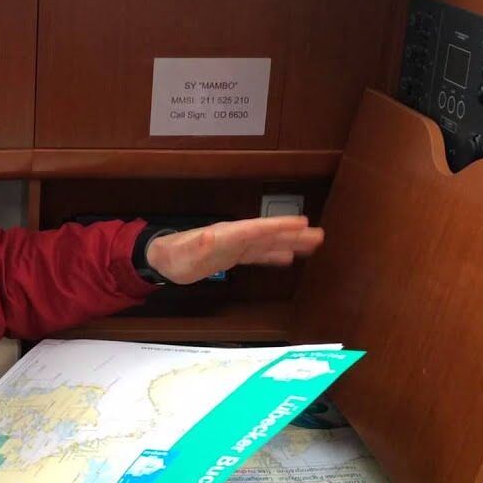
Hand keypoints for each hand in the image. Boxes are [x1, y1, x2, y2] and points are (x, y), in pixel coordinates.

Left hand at [145, 216, 323, 284]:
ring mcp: (236, 246)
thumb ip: (198, 244)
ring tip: (313, 242)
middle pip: (269, 234)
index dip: (278, 226)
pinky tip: (288, 258)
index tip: (301, 223)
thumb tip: (210, 235)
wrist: (163, 259)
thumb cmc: (173, 256)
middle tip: (318, 234)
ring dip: (289, 243)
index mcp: (227, 234)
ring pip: (268, 243)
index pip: (258, 228)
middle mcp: (235, 237)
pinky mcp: (233, 256)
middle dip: (293, 234)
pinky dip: (274, 256)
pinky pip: (258, 255)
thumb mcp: (184, 252)